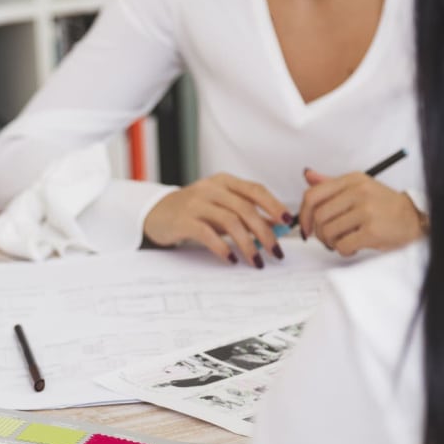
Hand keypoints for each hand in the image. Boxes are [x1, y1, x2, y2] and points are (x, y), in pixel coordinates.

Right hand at [143, 174, 292, 267]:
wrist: (155, 213)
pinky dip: (222, 247)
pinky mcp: (183, 220)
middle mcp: (211, 189)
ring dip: (247, 244)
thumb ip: (246, 214)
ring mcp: (196, 203)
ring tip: (256, 261)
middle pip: (246, 208)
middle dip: (264, 232)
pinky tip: (231, 259)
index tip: (287, 223)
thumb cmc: (193, 211)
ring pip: (230, 221)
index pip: (255, 190)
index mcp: (224, 182)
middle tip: (275, 251)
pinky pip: (207, 234)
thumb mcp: (221, 207)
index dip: (274, 206)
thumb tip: (276, 226)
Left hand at [298, 169, 424, 255]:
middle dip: (319, 233)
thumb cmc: (384, 206)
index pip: (313, 195)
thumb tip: (308, 175)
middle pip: (319, 216)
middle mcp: (359, 191)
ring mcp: (366, 210)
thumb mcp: (359, 188)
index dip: (303, 215)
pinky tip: (353, 248)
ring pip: (328, 232)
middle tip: (328, 239)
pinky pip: (342, 245)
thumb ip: (332, 184)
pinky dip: (343, 251)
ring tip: (343, 242)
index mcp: (352, 180)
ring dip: (331, 243)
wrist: (415, 219)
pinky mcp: (372, 230)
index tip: (305, 228)